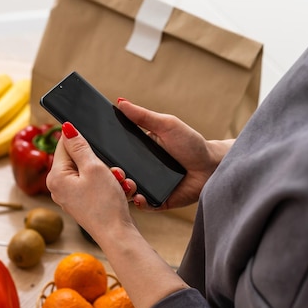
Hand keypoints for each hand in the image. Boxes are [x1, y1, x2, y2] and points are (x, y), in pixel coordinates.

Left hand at [46, 122, 136, 240]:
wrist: (117, 235)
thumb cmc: (104, 204)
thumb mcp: (94, 168)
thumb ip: (80, 146)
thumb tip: (66, 128)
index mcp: (55, 176)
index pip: (64, 145)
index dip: (83, 141)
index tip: (98, 147)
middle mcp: (59, 186)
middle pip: (79, 158)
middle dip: (101, 162)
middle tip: (112, 171)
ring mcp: (70, 196)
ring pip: (91, 171)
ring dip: (109, 174)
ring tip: (118, 183)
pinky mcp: (83, 203)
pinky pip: (96, 185)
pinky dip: (109, 186)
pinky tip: (120, 192)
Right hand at [116, 99, 231, 210]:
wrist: (212, 166)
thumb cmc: (191, 143)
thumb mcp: (166, 125)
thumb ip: (143, 116)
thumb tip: (120, 102)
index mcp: (138, 151)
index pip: (116, 154)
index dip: (105, 154)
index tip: (94, 152)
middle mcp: (140, 170)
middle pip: (118, 174)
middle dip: (112, 174)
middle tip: (112, 171)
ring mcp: (147, 186)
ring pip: (127, 191)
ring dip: (124, 188)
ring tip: (126, 183)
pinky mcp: (157, 201)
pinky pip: (143, 204)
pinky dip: (139, 202)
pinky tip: (139, 196)